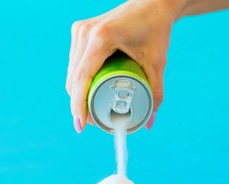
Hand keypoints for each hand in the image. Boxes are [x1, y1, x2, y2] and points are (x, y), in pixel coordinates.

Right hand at [66, 0, 180, 132]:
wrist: (153, 3)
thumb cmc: (156, 29)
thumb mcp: (157, 63)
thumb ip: (155, 93)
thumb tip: (150, 122)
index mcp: (102, 38)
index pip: (82, 78)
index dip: (78, 105)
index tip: (81, 126)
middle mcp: (85, 32)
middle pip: (73, 78)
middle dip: (78, 104)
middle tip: (91, 123)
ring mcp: (80, 30)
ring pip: (71, 72)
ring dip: (77, 93)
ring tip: (89, 110)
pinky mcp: (80, 31)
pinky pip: (74, 63)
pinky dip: (79, 80)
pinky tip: (86, 92)